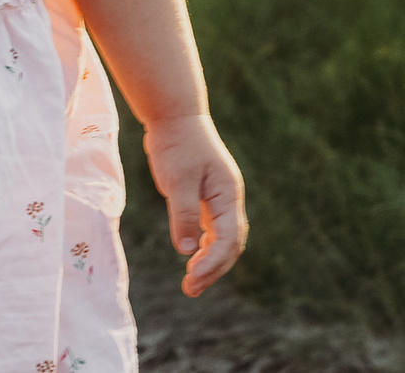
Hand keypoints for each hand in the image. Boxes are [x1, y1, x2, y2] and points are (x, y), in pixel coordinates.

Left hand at [142, 112, 247, 295]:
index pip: (228, 238)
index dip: (213, 262)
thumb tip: (186, 250)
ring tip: (190, 283)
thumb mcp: (178, 179)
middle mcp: (229, 199)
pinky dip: (204, 247)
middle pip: (230, 244)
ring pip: (222, 240)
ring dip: (209, 262)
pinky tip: (191, 258)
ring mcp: (220, 199)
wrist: (174, 116)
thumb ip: (183, 213)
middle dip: (213, 269)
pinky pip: (211, 230)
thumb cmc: (177, 144)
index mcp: (229, 194)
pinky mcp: (207, 198)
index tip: (192, 278)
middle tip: (190, 289)